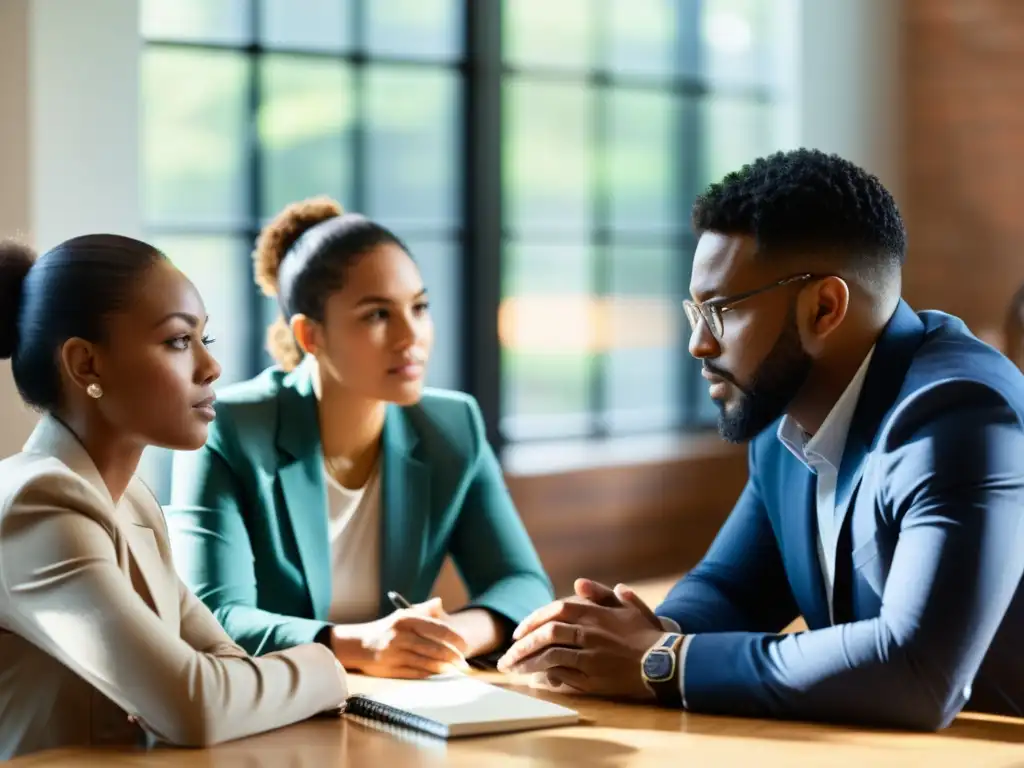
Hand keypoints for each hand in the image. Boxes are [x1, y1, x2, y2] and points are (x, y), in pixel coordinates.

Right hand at [332, 597, 469, 678]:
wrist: (358, 644)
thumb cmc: (385, 628)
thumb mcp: (402, 615)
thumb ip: (423, 610)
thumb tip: (439, 602)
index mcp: (406, 620)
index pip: (437, 629)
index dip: (454, 638)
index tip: (464, 644)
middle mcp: (400, 636)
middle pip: (434, 649)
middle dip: (453, 657)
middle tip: (464, 662)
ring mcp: (395, 654)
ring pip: (427, 663)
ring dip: (444, 667)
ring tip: (455, 669)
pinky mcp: (391, 669)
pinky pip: (416, 673)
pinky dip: (430, 674)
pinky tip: (439, 673)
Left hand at [496, 579, 664, 698]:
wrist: (665, 663)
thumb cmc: (646, 635)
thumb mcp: (628, 607)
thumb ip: (602, 594)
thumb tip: (579, 583)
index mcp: (594, 613)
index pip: (555, 610)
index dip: (533, 619)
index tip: (518, 632)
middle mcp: (589, 632)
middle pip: (546, 633)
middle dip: (522, 644)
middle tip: (506, 655)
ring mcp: (590, 656)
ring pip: (550, 655)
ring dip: (527, 662)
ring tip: (512, 669)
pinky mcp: (593, 678)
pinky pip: (563, 674)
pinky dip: (546, 675)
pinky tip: (535, 678)